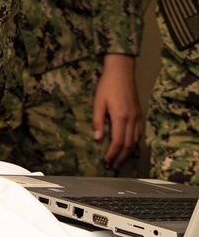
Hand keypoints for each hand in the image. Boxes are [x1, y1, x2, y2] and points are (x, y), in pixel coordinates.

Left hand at [92, 54, 141, 168]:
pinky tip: (129, 146)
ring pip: (136, 140)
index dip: (112, 153)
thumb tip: (97, 138)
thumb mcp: (98, 102)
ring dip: (128, 152)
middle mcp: (131, 119)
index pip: (117, 141)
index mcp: (120, 117)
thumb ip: (98, 120)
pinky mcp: (140, 113)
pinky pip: (140, 133)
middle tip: (113, 165)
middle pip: (128, 144)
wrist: (121, 71)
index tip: (107, 160)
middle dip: (120, 156)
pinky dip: (135, 142)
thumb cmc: (107, 85)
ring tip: (120, 159)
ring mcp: (138, 116)